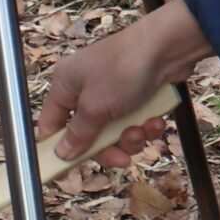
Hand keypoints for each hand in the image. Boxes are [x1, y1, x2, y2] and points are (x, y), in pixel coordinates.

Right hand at [40, 0, 212, 160]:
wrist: (168, 46)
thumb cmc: (123, 69)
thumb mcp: (95, 107)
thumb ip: (78, 134)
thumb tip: (62, 154)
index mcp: (65, 85)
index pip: (51, 125)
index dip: (58, 149)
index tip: (66, 172)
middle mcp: (85, 88)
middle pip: (88, 134)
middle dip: (109, 147)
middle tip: (123, 157)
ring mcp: (111, 91)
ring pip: (114, 132)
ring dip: (131, 137)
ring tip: (143, 130)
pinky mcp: (135, 94)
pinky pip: (134, 121)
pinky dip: (145, 125)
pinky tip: (156, 121)